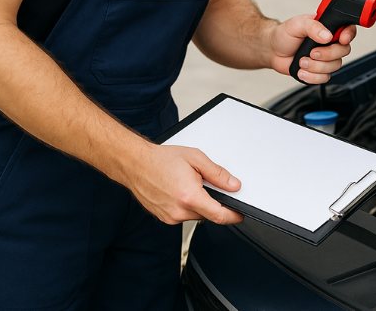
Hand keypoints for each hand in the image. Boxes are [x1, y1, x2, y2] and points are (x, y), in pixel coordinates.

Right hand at [125, 144, 243, 224]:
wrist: (135, 164)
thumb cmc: (160, 160)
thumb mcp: (196, 159)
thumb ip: (218, 174)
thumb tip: (233, 185)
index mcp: (189, 197)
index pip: (219, 216)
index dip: (234, 216)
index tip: (240, 214)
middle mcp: (179, 211)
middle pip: (208, 214)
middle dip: (213, 202)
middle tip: (206, 185)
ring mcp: (170, 217)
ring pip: (196, 215)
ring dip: (199, 203)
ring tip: (188, 184)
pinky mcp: (164, 217)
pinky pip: (183, 214)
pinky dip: (187, 205)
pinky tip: (179, 191)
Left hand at [267, 14, 356, 83]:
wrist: (272, 50)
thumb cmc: (284, 35)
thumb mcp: (297, 24)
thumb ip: (312, 26)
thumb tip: (327, 35)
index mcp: (328, 28)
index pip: (348, 29)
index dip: (348, 35)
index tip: (341, 39)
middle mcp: (330, 43)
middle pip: (343, 51)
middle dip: (327, 55)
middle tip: (311, 53)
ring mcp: (326, 58)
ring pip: (335, 67)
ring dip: (316, 67)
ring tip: (302, 61)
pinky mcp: (319, 71)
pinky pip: (325, 78)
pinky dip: (312, 76)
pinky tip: (302, 70)